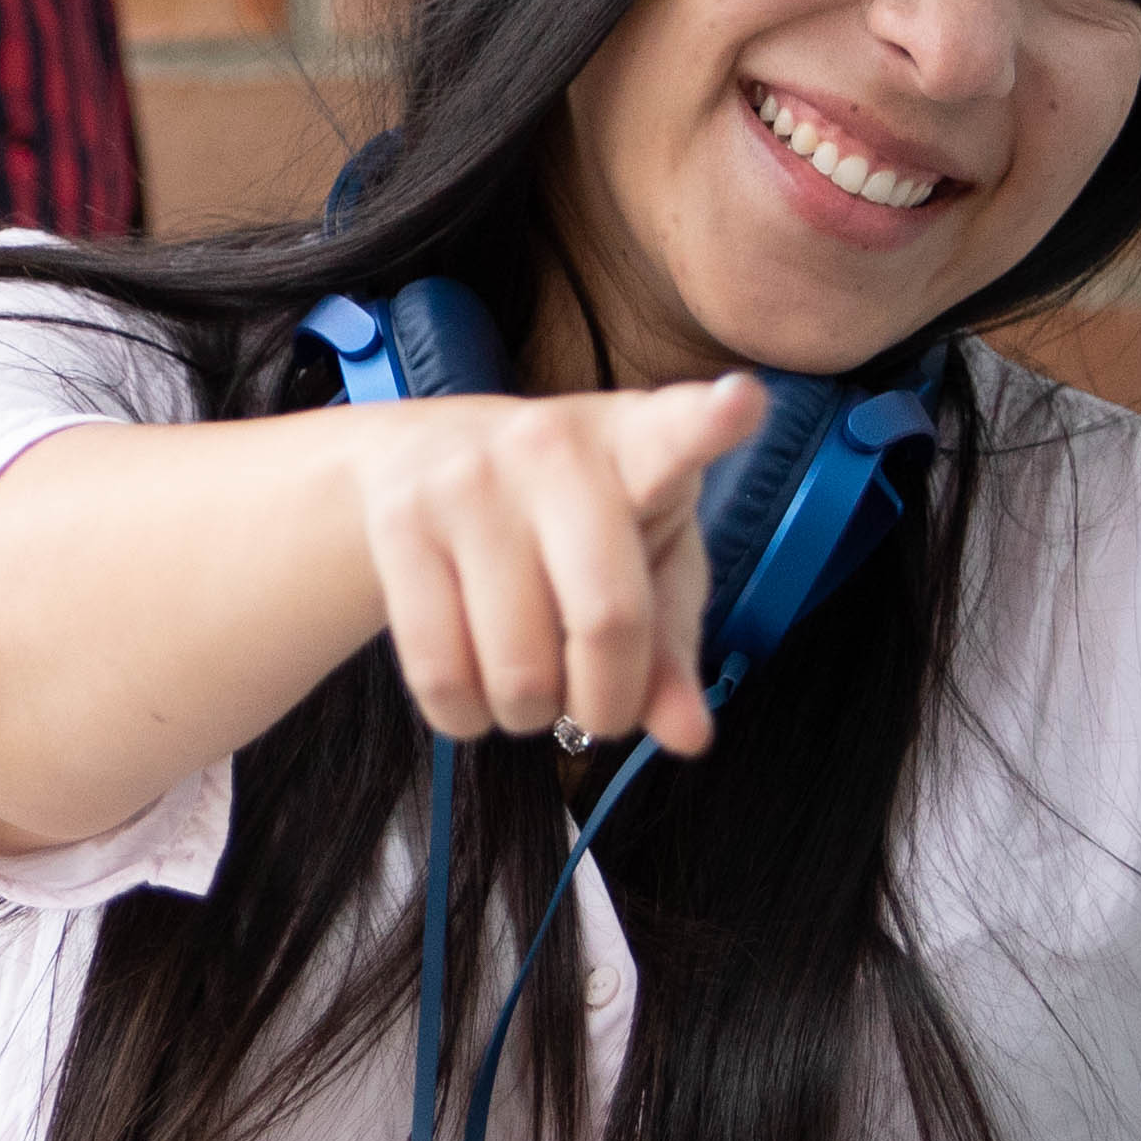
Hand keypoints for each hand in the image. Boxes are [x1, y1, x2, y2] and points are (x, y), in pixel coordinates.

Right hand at [344, 373, 764, 755]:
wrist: (425, 455)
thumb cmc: (575, 522)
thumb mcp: (645, 565)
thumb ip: (672, 652)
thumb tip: (690, 738)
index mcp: (636, 443)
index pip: (675, 438)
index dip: (713, 423)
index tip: (743, 402)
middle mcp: (549, 447)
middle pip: (606, 618)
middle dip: (609, 703)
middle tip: (603, 712)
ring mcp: (465, 482)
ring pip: (517, 671)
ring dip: (534, 716)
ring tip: (534, 685)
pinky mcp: (397, 524)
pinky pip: (441, 677)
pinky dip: (468, 719)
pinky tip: (478, 693)